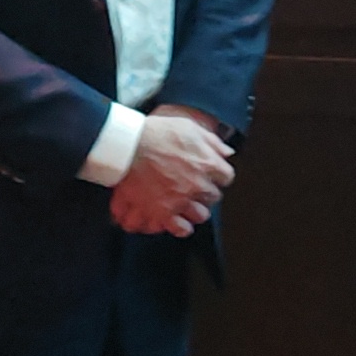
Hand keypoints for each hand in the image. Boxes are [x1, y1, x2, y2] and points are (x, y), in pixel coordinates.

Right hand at [109, 107, 234, 237]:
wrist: (129, 146)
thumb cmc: (156, 134)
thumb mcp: (189, 127)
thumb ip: (211, 141)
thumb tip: (226, 151)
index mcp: (207, 163)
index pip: (226, 176)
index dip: (218, 175)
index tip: (212, 174)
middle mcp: (198, 185)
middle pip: (213, 196)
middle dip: (206, 192)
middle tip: (196, 187)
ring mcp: (181, 200)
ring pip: (200, 215)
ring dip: (196, 210)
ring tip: (188, 204)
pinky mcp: (163, 211)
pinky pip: (179, 228)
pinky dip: (180, 227)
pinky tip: (178, 222)